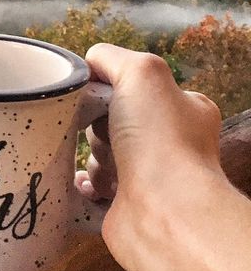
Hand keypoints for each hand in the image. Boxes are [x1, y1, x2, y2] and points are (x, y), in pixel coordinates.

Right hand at [77, 43, 223, 270]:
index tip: (97, 96)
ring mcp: (149, 175)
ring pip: (98, 152)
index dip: (109, 88)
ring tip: (109, 170)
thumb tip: (88, 65)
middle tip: (106, 135)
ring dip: (94, 157)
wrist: (164, 213)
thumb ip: (111, 57)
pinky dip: (86, 184)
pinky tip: (87, 186)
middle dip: (98, 126)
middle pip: (110, 118)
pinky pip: (92, 185)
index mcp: (183, 108)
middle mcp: (169, 141)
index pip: (133, 85)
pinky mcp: (126, 203)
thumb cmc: (159, 139)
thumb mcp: (140, 72)